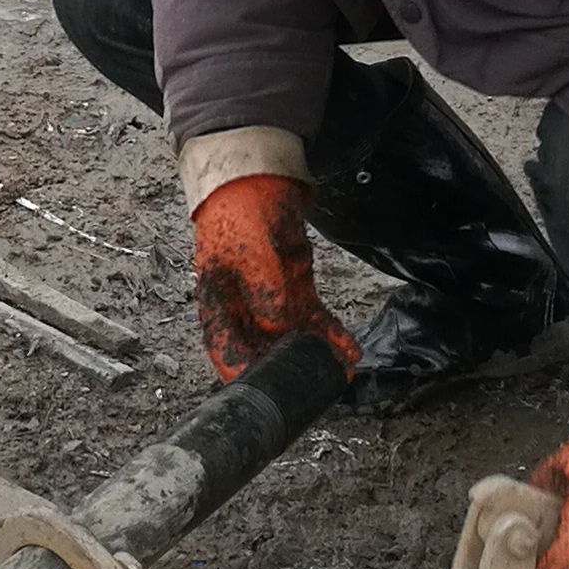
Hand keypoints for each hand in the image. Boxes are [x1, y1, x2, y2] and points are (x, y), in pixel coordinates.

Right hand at [190, 173, 357, 383]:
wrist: (258, 173)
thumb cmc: (241, 208)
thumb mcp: (250, 250)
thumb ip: (265, 290)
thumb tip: (279, 327)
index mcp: (218, 298)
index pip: (225, 346)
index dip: (242, 373)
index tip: (266, 395)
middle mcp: (243, 304)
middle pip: (262, 348)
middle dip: (288, 370)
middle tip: (317, 388)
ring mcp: (270, 295)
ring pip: (293, 335)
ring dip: (316, 354)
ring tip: (343, 374)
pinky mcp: (293, 283)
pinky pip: (312, 315)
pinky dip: (329, 332)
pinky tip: (349, 349)